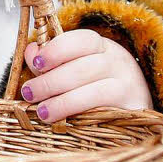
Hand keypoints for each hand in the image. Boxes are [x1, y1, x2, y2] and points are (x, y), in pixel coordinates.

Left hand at [19, 29, 152, 121]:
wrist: (133, 111)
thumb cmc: (94, 86)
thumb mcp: (72, 68)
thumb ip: (49, 61)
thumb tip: (30, 51)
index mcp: (102, 46)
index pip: (83, 40)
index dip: (57, 50)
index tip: (37, 63)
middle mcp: (118, 62)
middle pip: (83, 68)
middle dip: (50, 81)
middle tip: (29, 92)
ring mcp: (128, 85)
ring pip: (94, 91)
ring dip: (62, 102)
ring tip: (41, 112)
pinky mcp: (132, 110)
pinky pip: (104, 112)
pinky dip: (79, 115)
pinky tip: (62, 122)